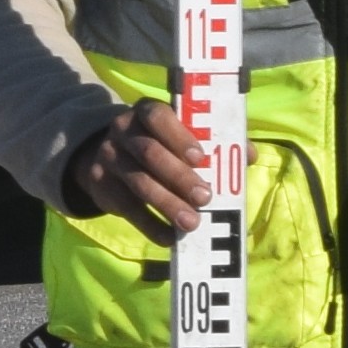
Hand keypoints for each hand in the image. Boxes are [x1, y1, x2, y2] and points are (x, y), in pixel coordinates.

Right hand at [62, 99, 212, 235]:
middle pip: (150, 153)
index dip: (178, 137)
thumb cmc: (159, 142)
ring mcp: (108, 157)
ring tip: (192, 222)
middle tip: (205, 197)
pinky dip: (150, 224)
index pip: (158, 117)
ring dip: (167, 204)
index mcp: (147, 111)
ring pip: (139, 182)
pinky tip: (169, 236)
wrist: (108, 155)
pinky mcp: (100, 184)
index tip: (200, 157)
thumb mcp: (178, 134)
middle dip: (179, 177)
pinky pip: (126, 207)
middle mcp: (123, 130)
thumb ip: (212, 141)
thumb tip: (247, 155)